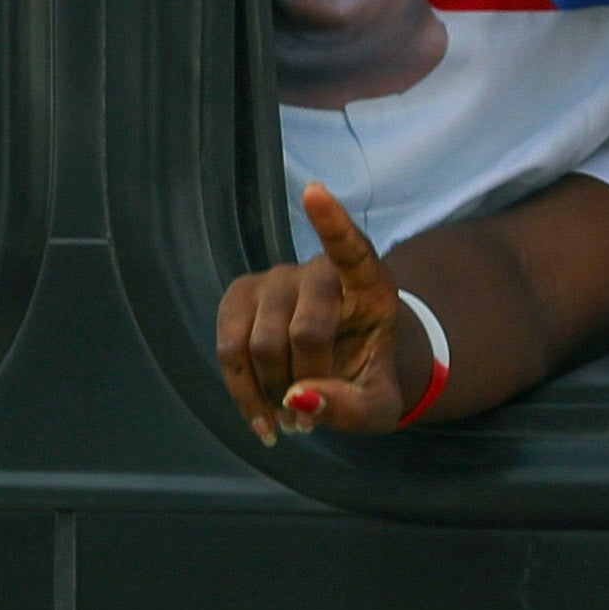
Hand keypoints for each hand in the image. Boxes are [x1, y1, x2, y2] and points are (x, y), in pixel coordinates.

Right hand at [221, 182, 446, 439]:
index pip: (351, 248)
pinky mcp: (237, 297)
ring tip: (290, 417)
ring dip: (272, 392)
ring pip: (259, 344)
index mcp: (368, 286)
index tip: (314, 192)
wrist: (342, 367)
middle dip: (307, 382)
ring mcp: (271, 280)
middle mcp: (314, 272)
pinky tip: (260, 416)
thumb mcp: (380, 405)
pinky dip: (242, 391)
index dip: (332, 223)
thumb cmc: (367, 376)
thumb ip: (353, 407)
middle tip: (314, 417)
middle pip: (305, 331)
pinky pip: (228, 349)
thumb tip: (298, 397)